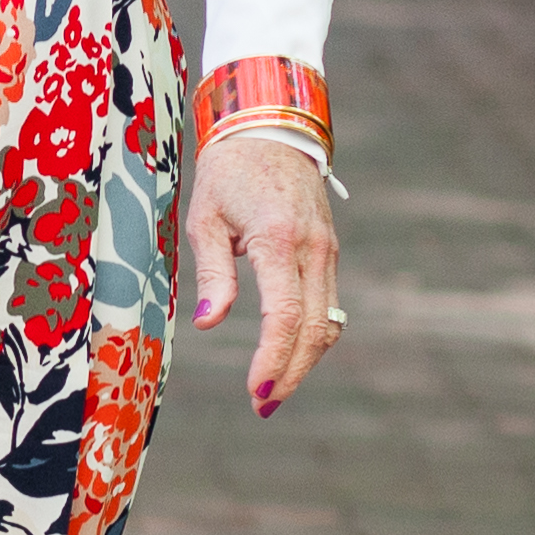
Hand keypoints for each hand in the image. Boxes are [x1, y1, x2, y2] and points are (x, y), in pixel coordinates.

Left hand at [182, 137, 342, 414]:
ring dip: (305, 362)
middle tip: (262, 406)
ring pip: (328, 322)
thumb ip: (212, 273)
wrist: (270, 128)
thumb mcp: (206, 218)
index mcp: (278, 240)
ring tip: (273, 391)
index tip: (256, 392)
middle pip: (313, 329)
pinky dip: (312, 336)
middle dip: (291, 373)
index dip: (272, 360)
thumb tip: (209, 324)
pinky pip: (328, 304)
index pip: (284, 316)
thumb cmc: (228, 172)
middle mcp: (312, 248)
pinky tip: (289, 356)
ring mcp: (326, 250)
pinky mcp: (329, 251)